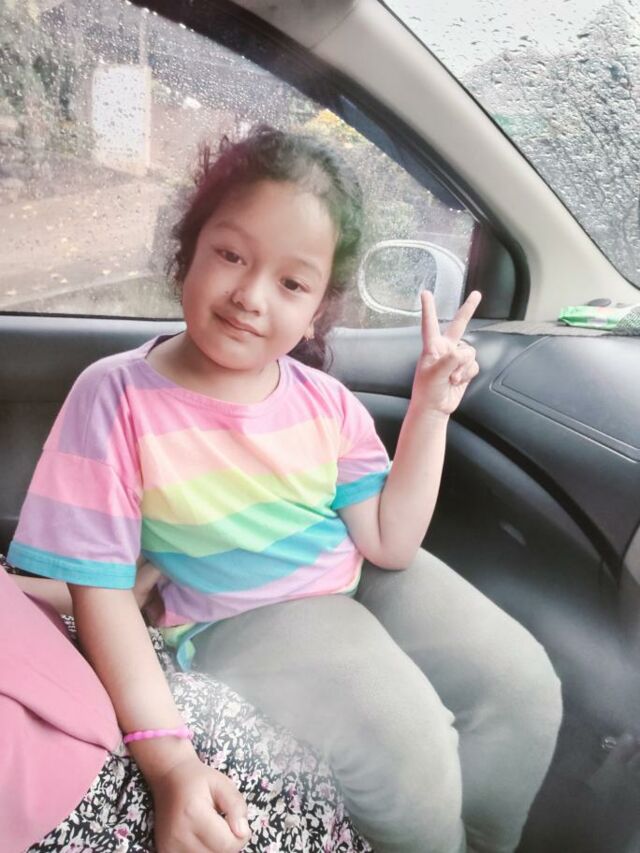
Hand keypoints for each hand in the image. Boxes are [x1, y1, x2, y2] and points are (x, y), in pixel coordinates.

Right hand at [151, 754, 250, 852]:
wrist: (169, 778)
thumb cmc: (198, 779)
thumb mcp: (223, 784)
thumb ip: (236, 806)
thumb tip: (243, 833)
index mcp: (193, 814)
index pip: (227, 845)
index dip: (240, 837)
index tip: (238, 822)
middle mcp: (178, 835)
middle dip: (227, 844)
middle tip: (223, 823)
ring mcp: (169, 847)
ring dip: (215, 849)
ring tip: (211, 829)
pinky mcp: (165, 852)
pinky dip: (203, 851)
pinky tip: (201, 837)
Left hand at [411, 290, 481, 416]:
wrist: (435, 408)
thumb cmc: (427, 391)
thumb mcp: (434, 374)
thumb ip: (449, 360)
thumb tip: (463, 352)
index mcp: (432, 347)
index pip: (430, 324)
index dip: (429, 308)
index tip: (425, 293)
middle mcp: (445, 349)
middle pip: (459, 325)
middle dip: (469, 310)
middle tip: (477, 295)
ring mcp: (456, 358)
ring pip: (470, 352)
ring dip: (463, 367)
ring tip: (452, 378)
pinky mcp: (465, 368)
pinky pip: (474, 365)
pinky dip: (468, 374)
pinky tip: (458, 381)